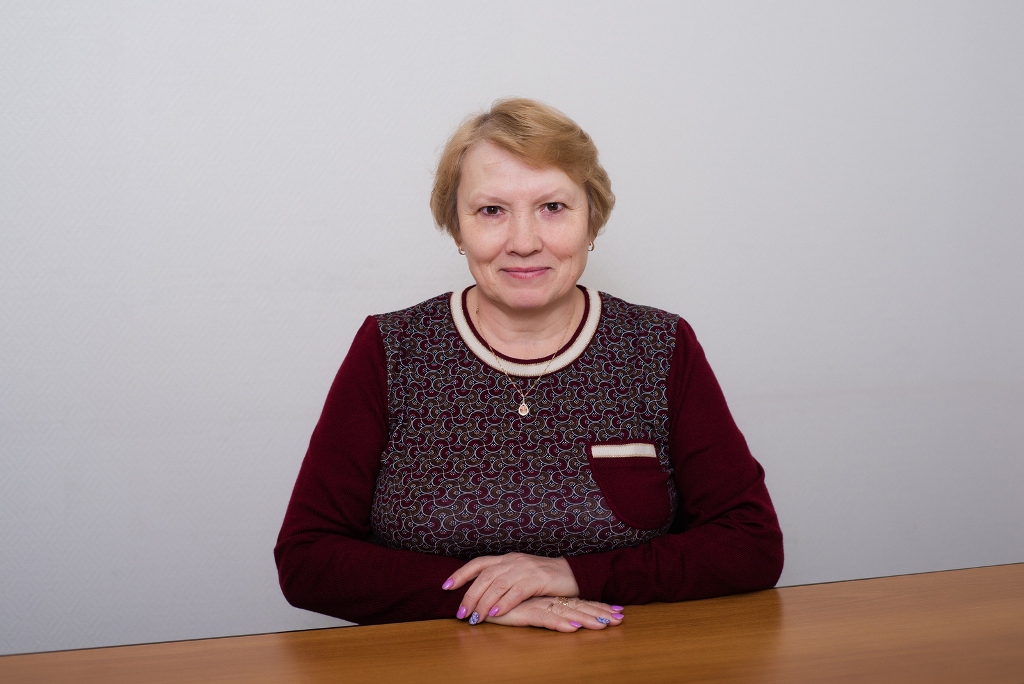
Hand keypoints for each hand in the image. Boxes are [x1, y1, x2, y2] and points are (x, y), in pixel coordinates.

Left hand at [443, 552, 578, 620]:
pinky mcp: (538, 578)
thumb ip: (503, 580)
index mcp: (508, 558)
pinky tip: (495, 614)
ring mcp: (526, 568)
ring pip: (498, 584)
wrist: (573, 574)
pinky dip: (503, 603)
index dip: (461, 573)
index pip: (479, 563)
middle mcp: (514, 560)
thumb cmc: (545, 579)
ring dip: (483, 602)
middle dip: (470, 595)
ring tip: (475, 618)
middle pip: (485, 576)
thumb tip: (480, 596)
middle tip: (461, 613)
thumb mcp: (521, 575)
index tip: (446, 586)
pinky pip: (516, 592)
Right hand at [485, 596, 624, 631]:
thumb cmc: (502, 607)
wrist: (479, 602)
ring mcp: (536, 604)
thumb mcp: (528, 611)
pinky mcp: (524, 611)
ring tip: (605, 624)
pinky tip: (573, 627)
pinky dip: (560, 623)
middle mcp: (545, 600)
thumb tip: (566, 618)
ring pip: (566, 612)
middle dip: (599, 613)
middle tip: (620, 618)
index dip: (598, 608)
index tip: (618, 613)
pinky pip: (545, 618)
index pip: (578, 603)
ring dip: (586, 618)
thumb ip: (545, 613)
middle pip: (577, 606)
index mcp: (549, 599)